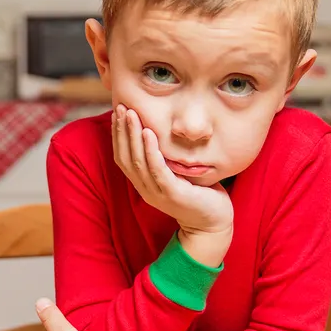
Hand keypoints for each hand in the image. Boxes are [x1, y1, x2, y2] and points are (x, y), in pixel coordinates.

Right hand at [112, 104, 232, 264]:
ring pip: (138, 161)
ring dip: (133, 135)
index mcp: (144, 184)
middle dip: (122, 130)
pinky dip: (150, 150)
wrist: (212, 223)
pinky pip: (157, 169)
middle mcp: (146, 189)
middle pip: (126, 157)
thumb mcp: (176, 174)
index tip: (118, 113)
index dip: (118, 136)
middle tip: (121, 107)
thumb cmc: (198, 195)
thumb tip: (160, 133)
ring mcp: (157, 192)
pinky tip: (149, 132)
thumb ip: (165, 159)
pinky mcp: (172, 194)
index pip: (123, 157)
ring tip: (132, 114)